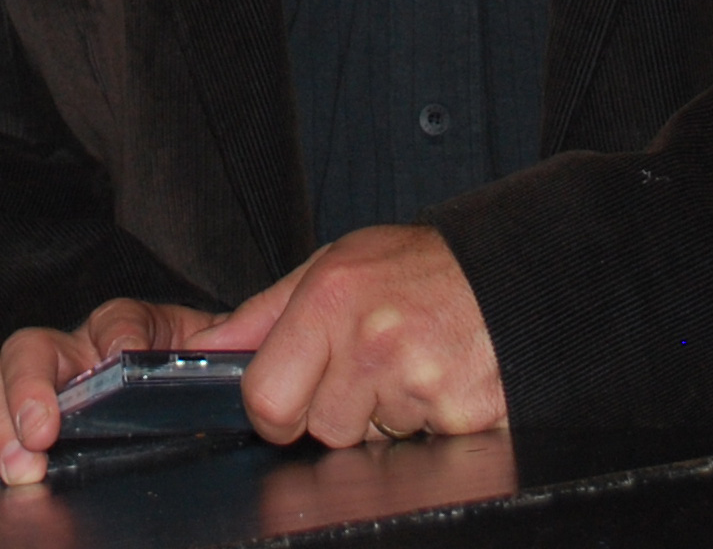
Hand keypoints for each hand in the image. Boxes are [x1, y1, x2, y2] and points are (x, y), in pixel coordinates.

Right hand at [0, 295, 220, 487]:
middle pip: (29, 348)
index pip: (116, 321)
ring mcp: (35, 388)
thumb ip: (218, 348)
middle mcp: (70, 356)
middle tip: (39, 435)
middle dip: (26, 389)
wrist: (177, 400)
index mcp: (124, 334)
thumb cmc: (185, 379)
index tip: (120, 360)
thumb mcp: (209, 361)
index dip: (117, 337)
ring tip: (16, 466)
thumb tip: (215, 347)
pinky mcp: (11, 423)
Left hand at [211, 226, 502, 451]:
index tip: (292, 395)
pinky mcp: (460, 414)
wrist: (508, 270)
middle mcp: (372, 342)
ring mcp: (419, 382)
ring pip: (366, 442)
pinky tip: (437, 381)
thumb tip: (204, 347)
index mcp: (330, 301)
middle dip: (334, 411)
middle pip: (318, 430)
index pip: (266, 399)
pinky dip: (424, 424)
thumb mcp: (333, 266)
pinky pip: (416, 446)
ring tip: (407, 365)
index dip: (274, 408)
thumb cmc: (417, 267)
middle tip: (366, 367)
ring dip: (381, 417)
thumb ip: (263, 314)